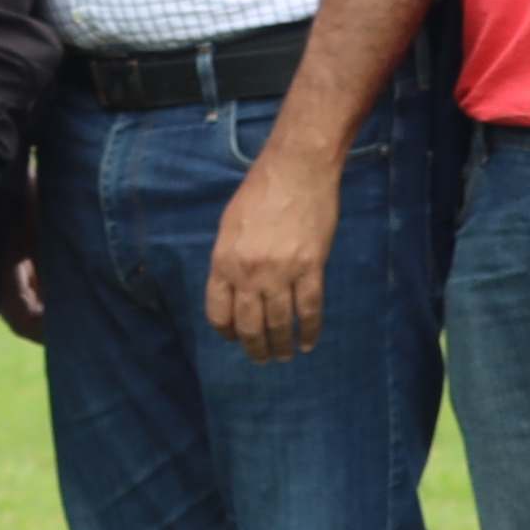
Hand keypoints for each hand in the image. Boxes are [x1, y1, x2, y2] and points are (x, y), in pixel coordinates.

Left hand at [203, 138, 338, 360]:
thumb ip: (230, 260)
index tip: (236, 339)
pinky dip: (310, 331)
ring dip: (282, 345)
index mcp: (223, 261)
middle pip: (249, 325)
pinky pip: (310, 310)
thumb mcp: (230, 227)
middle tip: (262, 358)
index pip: (218, 313)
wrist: (296, 171)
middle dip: (254, 348)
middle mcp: (248, 273)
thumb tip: (234, 289)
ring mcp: (280, 272)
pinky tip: (309, 342)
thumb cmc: (258, 193)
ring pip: (279, 323)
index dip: (227, 332)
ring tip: (285, 355)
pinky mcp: (311, 268)